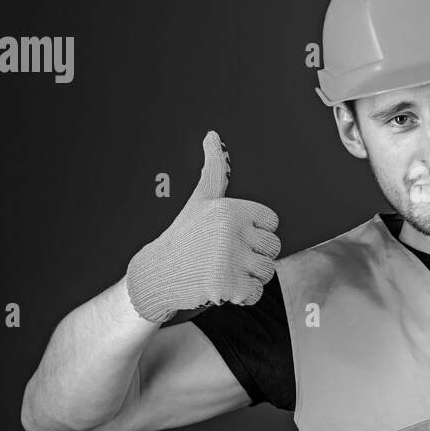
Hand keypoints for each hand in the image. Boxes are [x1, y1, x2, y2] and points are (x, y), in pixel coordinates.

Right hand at [125, 130, 281, 322]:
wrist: (156, 273)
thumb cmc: (184, 235)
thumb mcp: (200, 199)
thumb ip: (214, 169)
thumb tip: (213, 134)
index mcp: (231, 208)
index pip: (272, 223)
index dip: (255, 232)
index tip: (232, 236)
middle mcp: (231, 231)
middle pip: (273, 248)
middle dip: (254, 256)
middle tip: (226, 256)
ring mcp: (229, 259)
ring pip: (267, 271)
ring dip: (249, 276)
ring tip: (223, 269)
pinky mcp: (227, 285)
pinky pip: (256, 293)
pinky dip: (242, 295)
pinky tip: (221, 286)